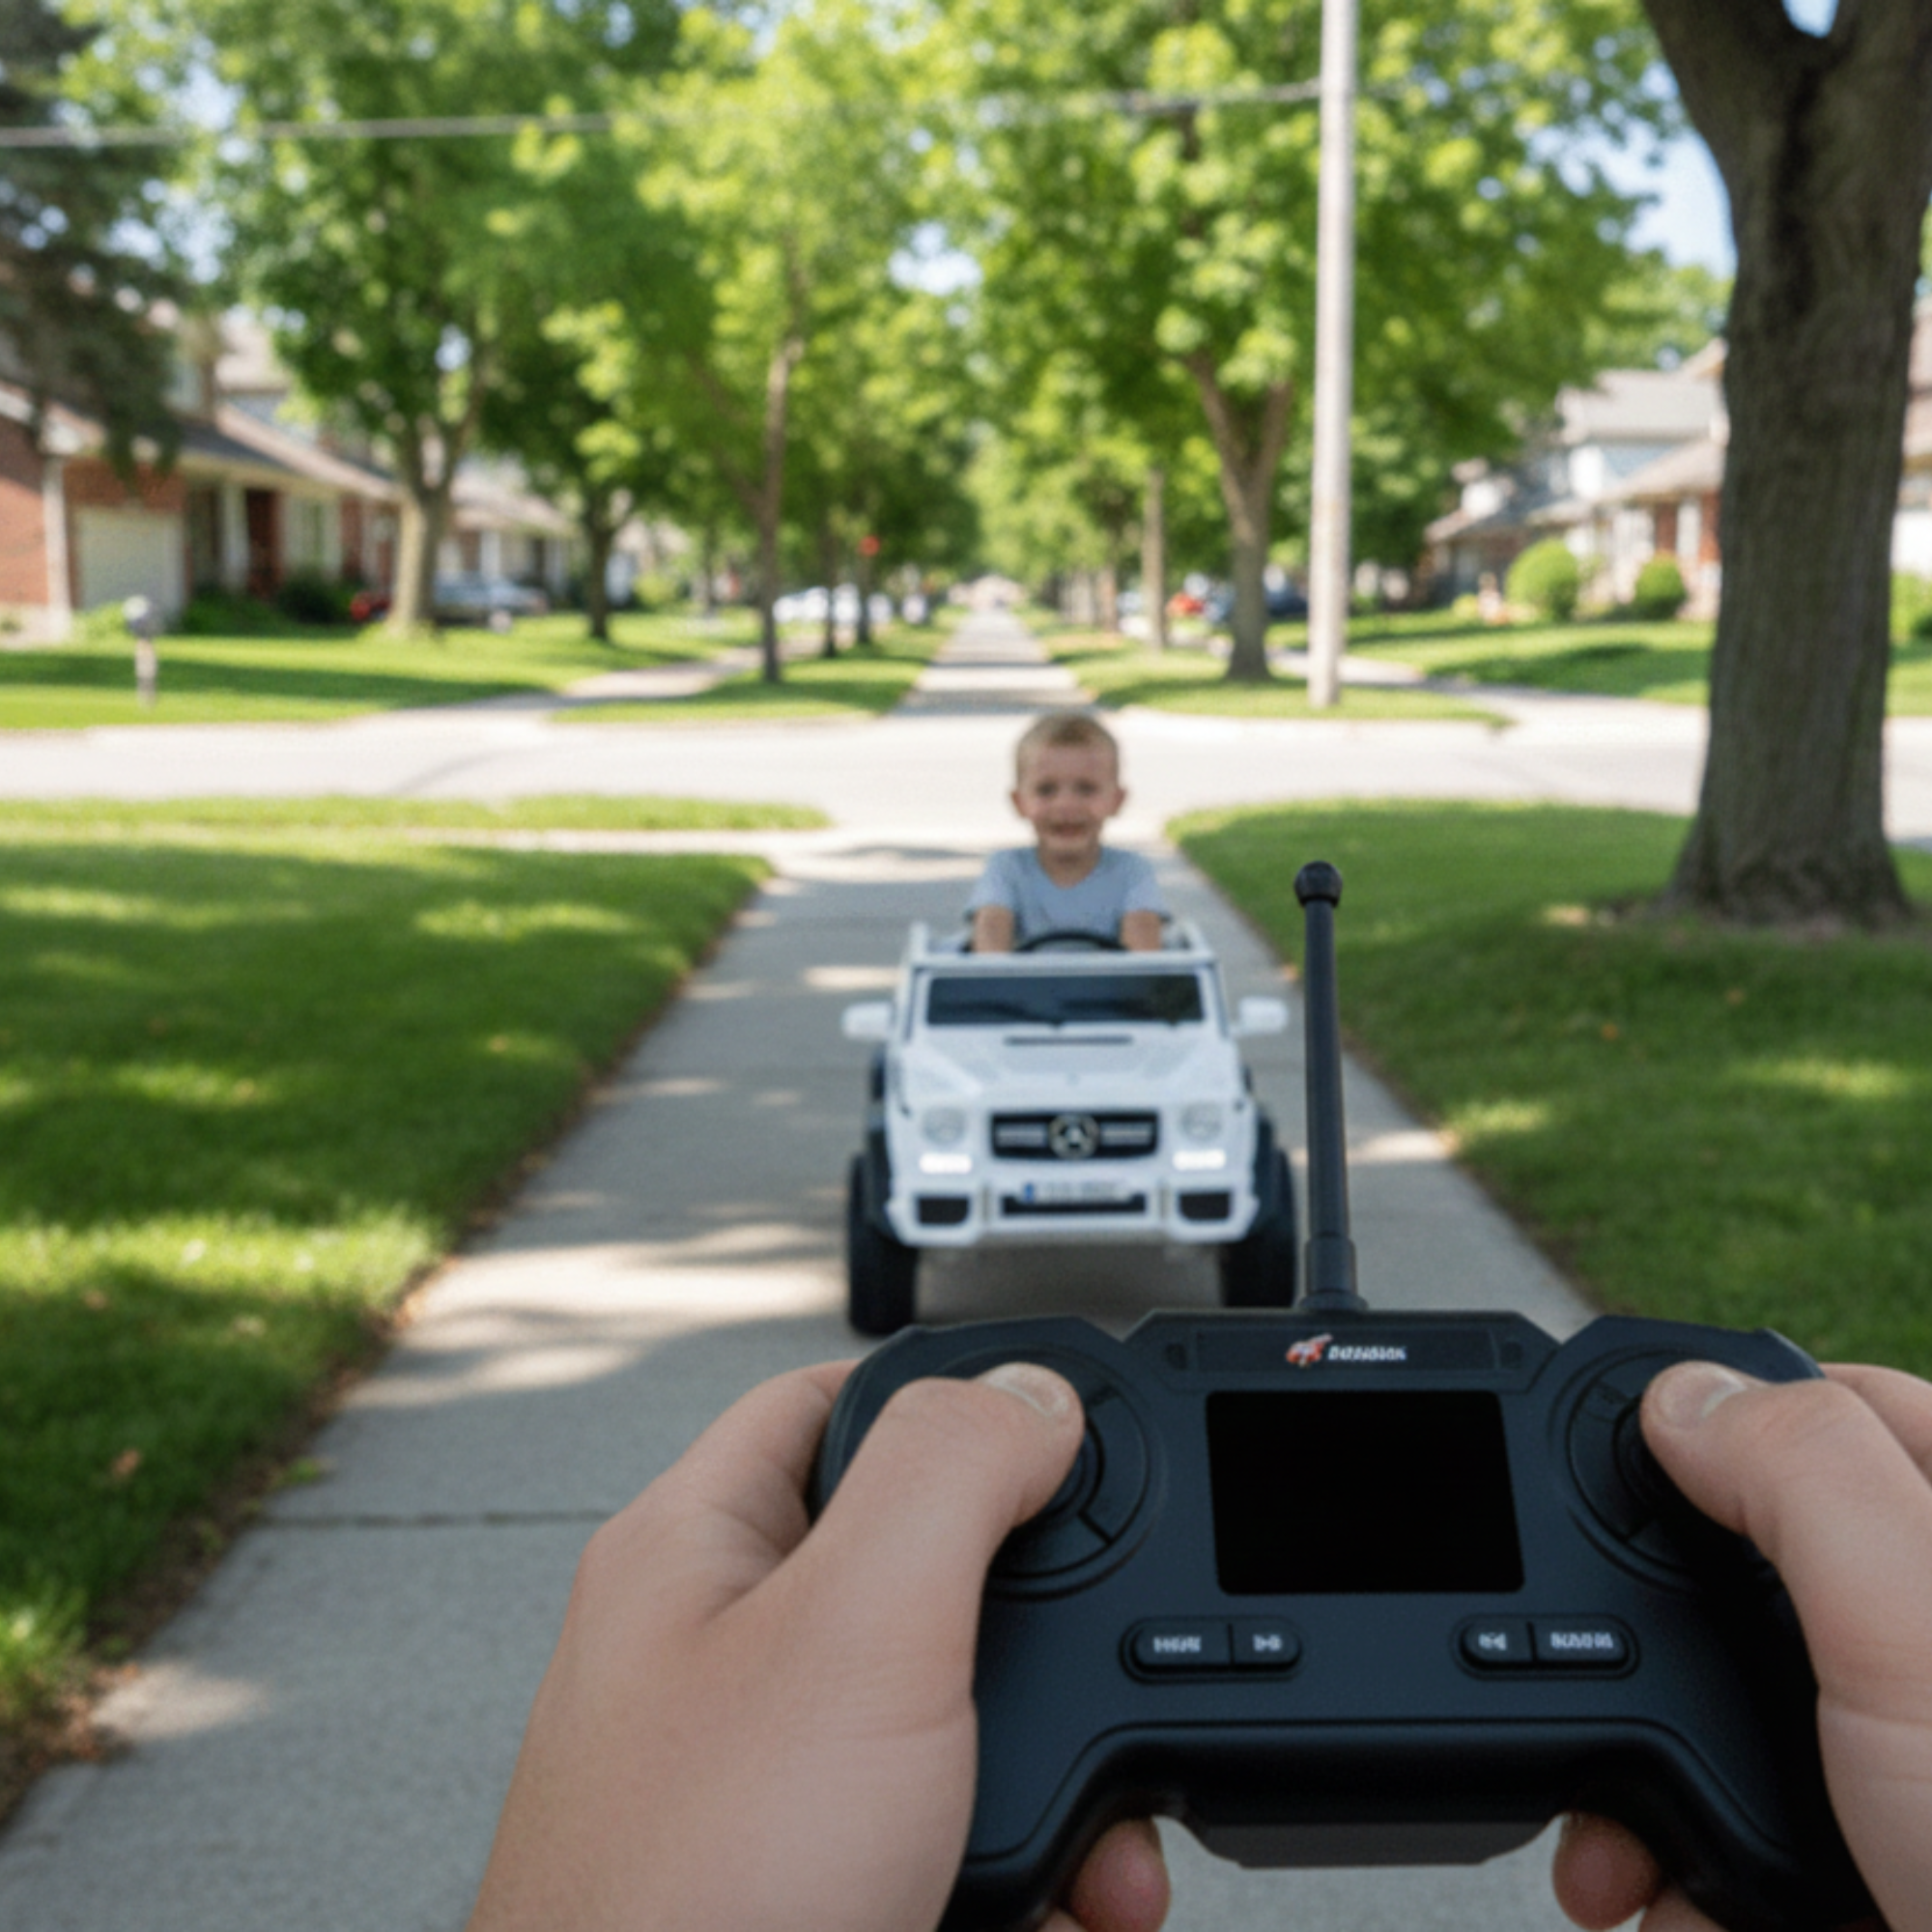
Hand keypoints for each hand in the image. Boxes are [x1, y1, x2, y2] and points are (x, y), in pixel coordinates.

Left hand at [467, 1359, 1170, 1931]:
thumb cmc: (681, 1907)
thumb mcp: (851, 1635)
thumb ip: (947, 1478)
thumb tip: (1028, 1395)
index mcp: (702, 1549)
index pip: (834, 1403)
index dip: (953, 1398)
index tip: (1063, 1429)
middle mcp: (730, 1657)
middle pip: (930, 1573)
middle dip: (1051, 1635)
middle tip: (1111, 1673)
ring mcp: (774, 1785)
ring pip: (963, 1729)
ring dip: (1069, 1778)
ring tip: (1110, 1840)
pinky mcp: (823, 1890)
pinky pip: (958, 1845)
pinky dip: (1041, 1877)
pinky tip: (1070, 1909)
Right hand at [1553, 1360, 1931, 1930]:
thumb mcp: (1929, 1636)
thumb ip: (1810, 1477)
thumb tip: (1682, 1397)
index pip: (1834, 1406)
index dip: (1710, 1423)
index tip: (1616, 1482)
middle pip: (1747, 1568)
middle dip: (1638, 1637)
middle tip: (1582, 1678)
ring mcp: (1900, 1769)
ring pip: (1723, 1719)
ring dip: (1638, 1779)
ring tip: (1617, 1853)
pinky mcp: (1864, 1866)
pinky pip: (1731, 1838)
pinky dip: (1680, 1877)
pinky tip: (1678, 1905)